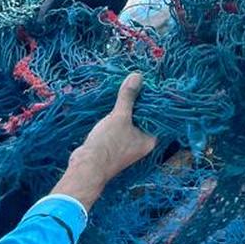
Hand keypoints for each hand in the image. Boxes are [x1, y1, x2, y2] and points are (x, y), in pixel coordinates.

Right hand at [55, 73, 156, 206]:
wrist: (86, 167)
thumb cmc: (108, 144)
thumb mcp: (119, 116)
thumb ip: (128, 96)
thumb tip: (137, 76)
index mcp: (150, 139)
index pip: (158, 116)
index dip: (154, 99)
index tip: (150, 83)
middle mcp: (142, 143)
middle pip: (144, 117)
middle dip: (138, 101)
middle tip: (135, 82)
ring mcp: (128, 145)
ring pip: (131, 121)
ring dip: (127, 108)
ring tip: (124, 89)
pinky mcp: (115, 144)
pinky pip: (120, 126)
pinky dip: (118, 116)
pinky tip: (113, 104)